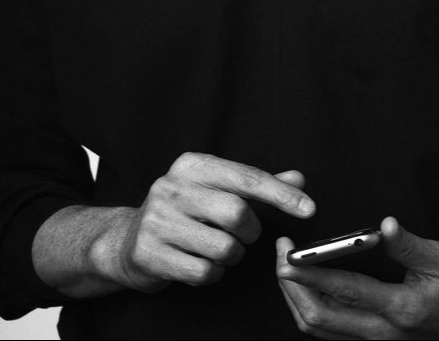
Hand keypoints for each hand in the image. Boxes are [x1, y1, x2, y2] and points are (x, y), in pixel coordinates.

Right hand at [102, 152, 314, 292]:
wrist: (128, 240)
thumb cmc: (185, 212)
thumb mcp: (219, 190)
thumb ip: (259, 185)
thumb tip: (298, 178)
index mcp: (192, 165)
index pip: (246, 177)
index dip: (281, 194)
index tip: (309, 208)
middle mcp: (171, 187)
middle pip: (236, 213)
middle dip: (249, 231)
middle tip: (241, 234)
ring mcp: (157, 220)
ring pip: (222, 247)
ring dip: (230, 256)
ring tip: (215, 248)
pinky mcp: (149, 253)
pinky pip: (203, 273)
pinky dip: (211, 274)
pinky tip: (198, 262)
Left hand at [276, 216, 438, 339]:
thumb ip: (408, 243)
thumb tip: (383, 224)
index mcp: (401, 308)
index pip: (345, 292)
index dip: (311, 275)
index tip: (288, 259)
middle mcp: (383, 333)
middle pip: (320, 317)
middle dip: (292, 288)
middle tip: (281, 255)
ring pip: (319, 330)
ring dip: (296, 300)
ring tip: (286, 268)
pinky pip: (328, 333)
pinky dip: (309, 311)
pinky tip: (305, 288)